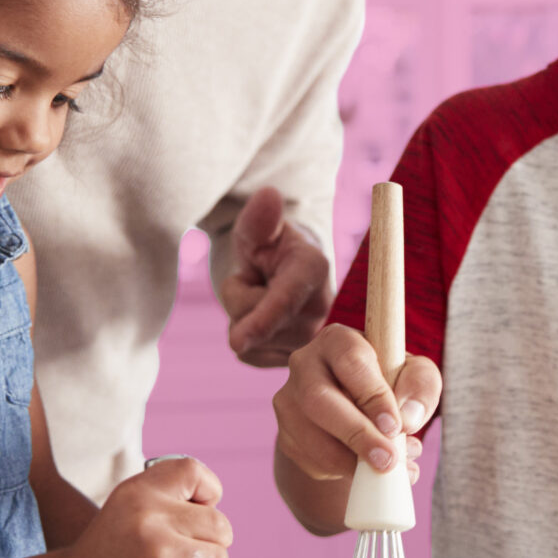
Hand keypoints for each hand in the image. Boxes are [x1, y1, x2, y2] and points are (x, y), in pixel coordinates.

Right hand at [66, 456, 233, 557]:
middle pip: (220, 525)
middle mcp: (148, 520)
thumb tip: (214, 500)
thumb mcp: (130, 503)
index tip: (196, 509)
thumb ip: (170, 491)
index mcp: (139, 493)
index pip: (194, 473)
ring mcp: (158, 557)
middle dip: (210, 542)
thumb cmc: (113, 548)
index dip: (207, 492)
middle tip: (182, 553)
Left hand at [219, 187, 332, 366]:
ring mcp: (311, 342)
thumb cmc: (271, 247)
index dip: (260, 320)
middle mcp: (321, 311)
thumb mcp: (261, 229)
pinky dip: (247, 340)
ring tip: (264, 300)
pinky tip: (264, 323)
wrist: (289, 275)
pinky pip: (249, 358)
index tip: (237, 342)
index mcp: (315, 270)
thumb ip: (260, 217)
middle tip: (260, 280)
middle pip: (254, 321)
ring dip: (243, 319)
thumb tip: (267, 196)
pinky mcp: (295, 361)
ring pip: (250, 343)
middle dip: (241, 298)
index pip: (284, 300)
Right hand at [275, 323, 441, 485]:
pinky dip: (343, 473)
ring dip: (350, 461)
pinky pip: (310, 460)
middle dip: (356, 434)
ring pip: (310, 436)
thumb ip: (420, 387)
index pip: (351, 361)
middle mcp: (305, 366)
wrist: (361, 412)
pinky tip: (368, 473)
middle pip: (318, 399)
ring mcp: (290, 402)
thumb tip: (408, 418)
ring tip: (386, 471)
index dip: (373, 395)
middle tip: (387, 460)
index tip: (395, 426)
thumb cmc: (392, 383)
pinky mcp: (287, 436)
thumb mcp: (415, 375)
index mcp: (337, 341)